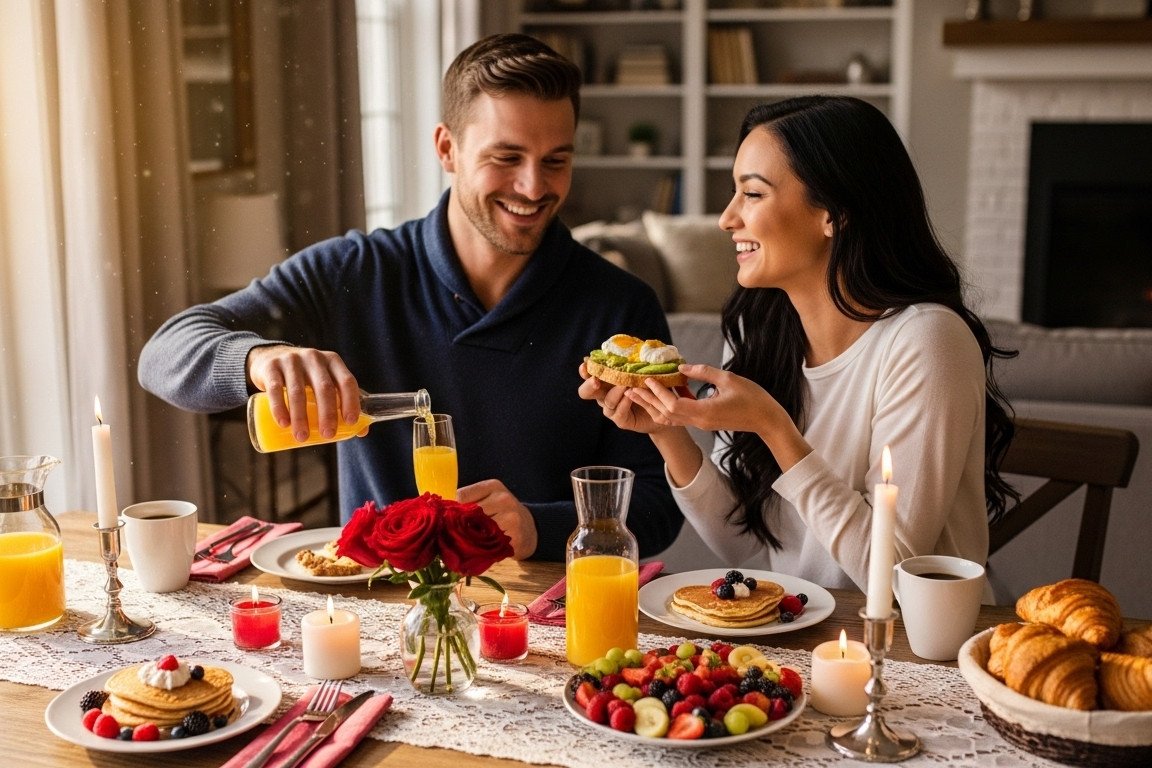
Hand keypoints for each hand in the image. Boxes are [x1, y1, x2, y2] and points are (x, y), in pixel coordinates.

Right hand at [246, 345, 360, 441]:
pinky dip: (279, 408)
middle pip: (324, 387)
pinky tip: (284, 424)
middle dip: (327, 413)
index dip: (351, 401)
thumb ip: (343, 401)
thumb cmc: (306, 377)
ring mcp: (291, 360)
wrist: (270, 358)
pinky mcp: (271, 367)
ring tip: (302, 438)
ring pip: (298, 391)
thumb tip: (361, 431)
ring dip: (301, 417)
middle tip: (327, 435)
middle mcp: (314, 357)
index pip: (347, 381)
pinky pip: (275, 389)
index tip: (350, 422)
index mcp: (332, 361)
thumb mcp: (325, 381)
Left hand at [456, 479, 536, 559]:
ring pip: (479, 531)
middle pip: (469, 514)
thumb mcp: (488, 499)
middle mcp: (503, 498)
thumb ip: (469, 502)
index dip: (454, 510)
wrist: (530, 528)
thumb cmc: (502, 513)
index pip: (462, 496)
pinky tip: (484, 549)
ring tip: (471, 542)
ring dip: (471, 539)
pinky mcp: (516, 536)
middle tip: (457, 534)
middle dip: (460, 526)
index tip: (452, 518)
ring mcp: (511, 517)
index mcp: (493, 486)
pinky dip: (483, 549)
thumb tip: (442, 513)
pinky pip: (491, 545)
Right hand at [576, 361, 665, 434]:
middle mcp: (604, 395)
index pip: (589, 374)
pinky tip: (631, 396)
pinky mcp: (620, 420)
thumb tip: (635, 346)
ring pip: (606, 402)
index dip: (585, 370)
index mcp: (606, 380)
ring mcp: (611, 408)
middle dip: (589, 385)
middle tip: (596, 381)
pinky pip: (618, 412)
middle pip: (586, 392)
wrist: (664, 408)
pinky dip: (624, 403)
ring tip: (626, 385)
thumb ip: (636, 361)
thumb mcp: (645, 370)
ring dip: (615, 392)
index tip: (586, 363)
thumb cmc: (651, 385)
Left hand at [625, 363, 783, 435]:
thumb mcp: (729, 379)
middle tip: (631, 388)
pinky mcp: (705, 422)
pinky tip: (662, 397)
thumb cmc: (753, 398)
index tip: (648, 379)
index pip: (673, 404)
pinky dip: (668, 408)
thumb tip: (683, 366)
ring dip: (654, 405)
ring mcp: (702, 424)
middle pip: (666, 414)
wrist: (767, 420)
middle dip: (648, 401)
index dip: (659, 392)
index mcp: (704, 412)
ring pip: (671, 418)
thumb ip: (704, 372)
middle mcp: (699, 421)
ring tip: (639, 394)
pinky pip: (680, 418)